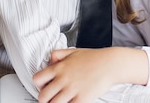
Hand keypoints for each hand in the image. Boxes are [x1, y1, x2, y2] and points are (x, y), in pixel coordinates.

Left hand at [33, 47, 147, 102]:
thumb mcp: (73, 51)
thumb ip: (58, 54)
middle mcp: (63, 79)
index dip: (39, 85)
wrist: (111, 64)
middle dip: (44, 99)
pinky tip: (72, 102)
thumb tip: (49, 62)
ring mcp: (72, 90)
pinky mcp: (82, 99)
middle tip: (50, 98)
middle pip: (42, 96)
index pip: (37, 79)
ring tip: (61, 101)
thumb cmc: (94, 58)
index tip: (45, 86)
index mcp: (59, 67)